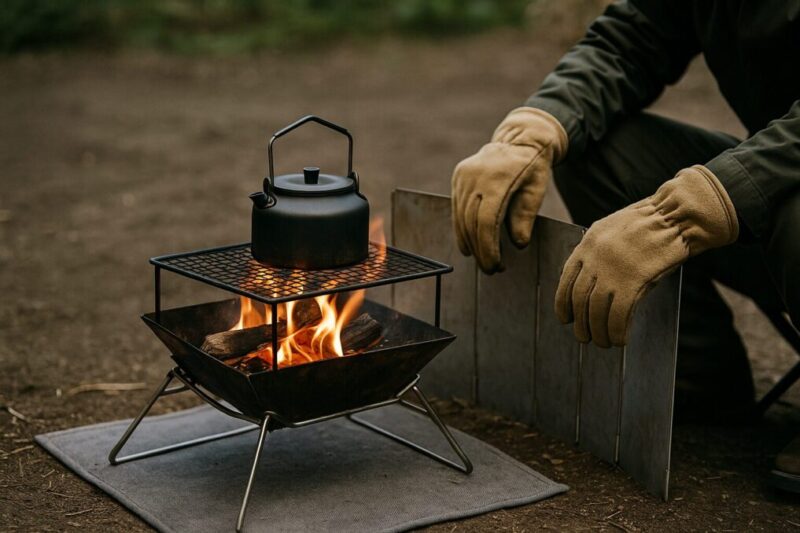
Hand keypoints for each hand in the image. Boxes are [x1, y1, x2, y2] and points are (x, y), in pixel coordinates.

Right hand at [451, 107, 566, 273]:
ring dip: (470, 243)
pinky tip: (468, 247)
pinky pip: (457, 209)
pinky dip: (461, 230)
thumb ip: (525, 216)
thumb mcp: (536, 190)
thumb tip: (518, 244)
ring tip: (482, 261)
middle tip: (490, 270)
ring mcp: (464, 175)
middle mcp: (476, 175)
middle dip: (480, 249)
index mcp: (498, 178)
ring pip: (461, 217)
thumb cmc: (532, 168)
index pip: (487, 220)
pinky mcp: (458, 177)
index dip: (488, 247)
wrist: (521, 139)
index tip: (495, 265)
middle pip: (472, 222)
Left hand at [555, 165, 738, 347]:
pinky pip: (617, 315)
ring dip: (598, 332)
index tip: (565, 318)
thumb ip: (598, 255)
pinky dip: (616, 331)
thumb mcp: (612, 231)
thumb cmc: (649, 223)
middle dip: (581, 323)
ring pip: (596, 310)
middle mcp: (594, 258)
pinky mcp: (633, 281)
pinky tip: (620, 340)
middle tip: (584, 338)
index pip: (566, 280)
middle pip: (579, 299)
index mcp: (586, 244)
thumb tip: (592, 286)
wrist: (675, 215)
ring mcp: (612, 270)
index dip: (562, 303)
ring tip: (603, 343)